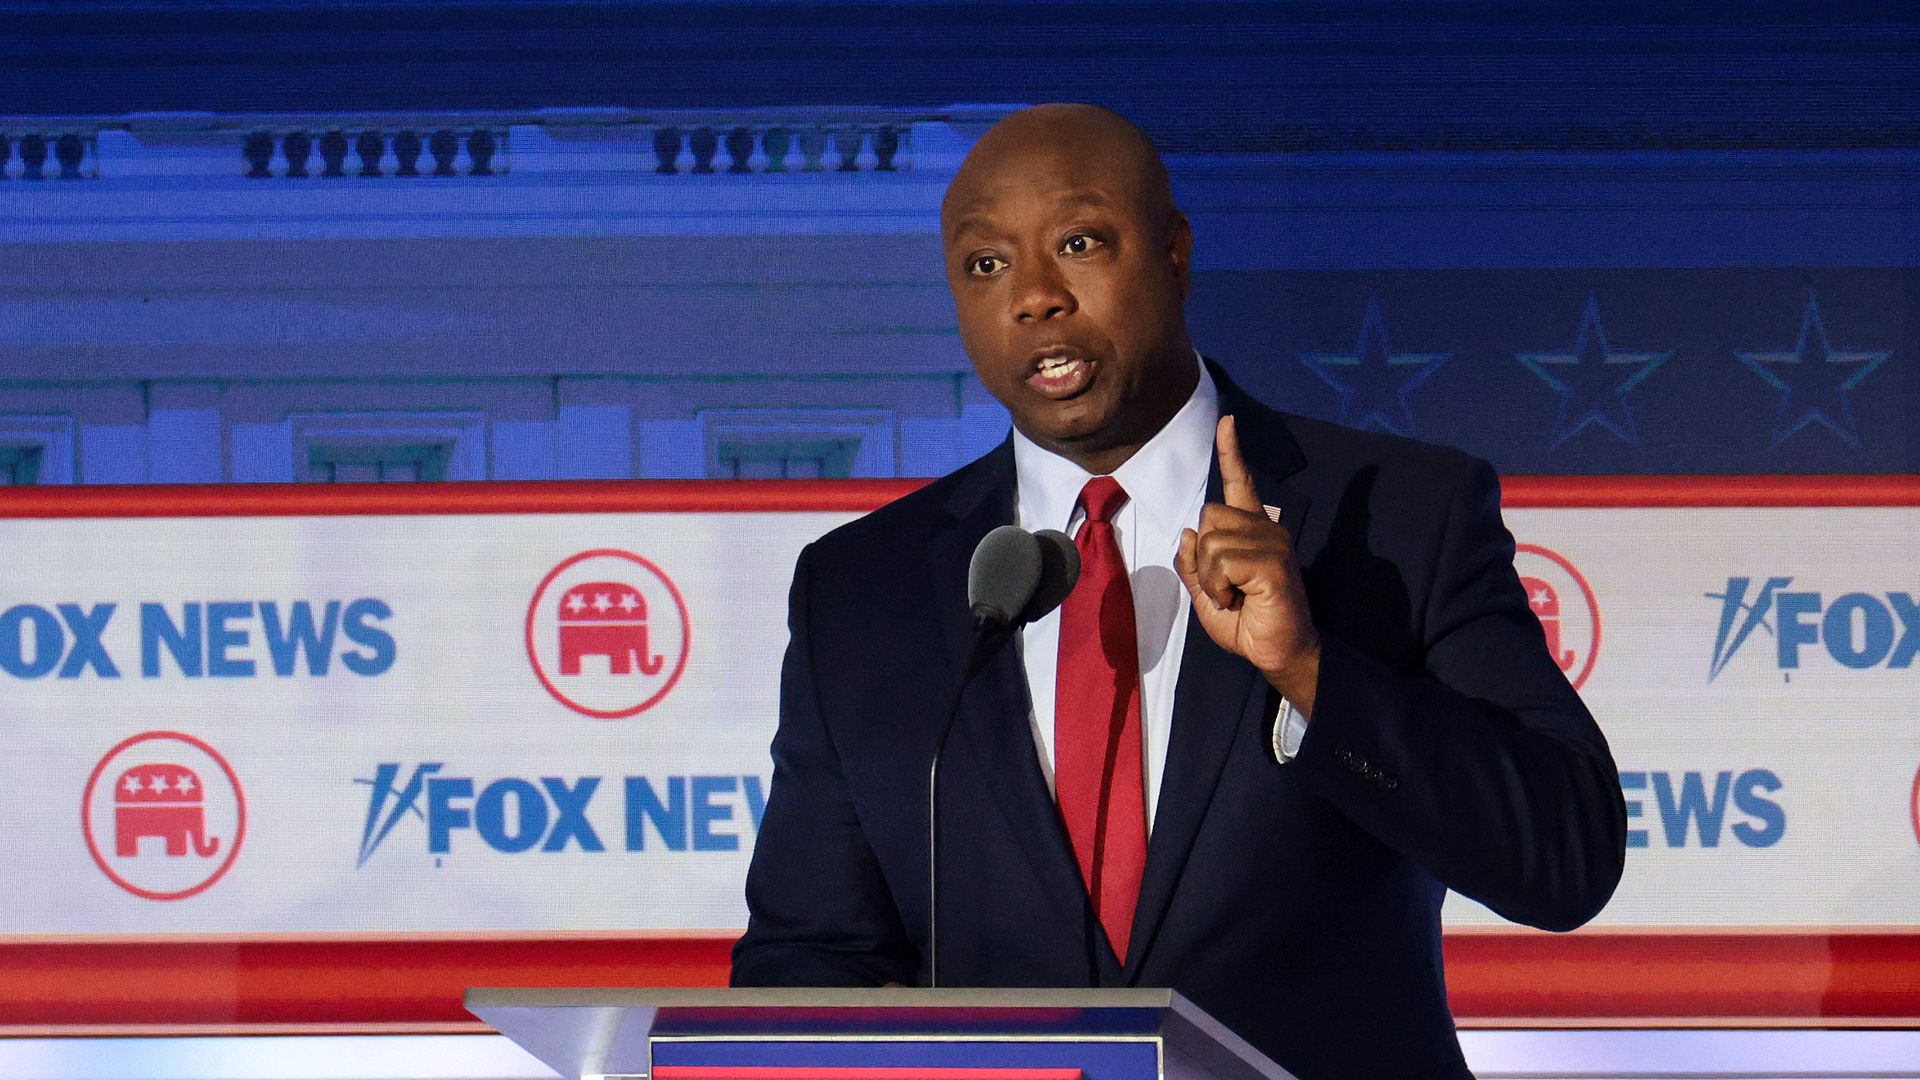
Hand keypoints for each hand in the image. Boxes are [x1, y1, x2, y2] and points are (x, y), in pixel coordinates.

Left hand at [1175, 415, 1320, 716]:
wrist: (1275, 652)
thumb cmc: (1245, 622)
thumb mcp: (1204, 593)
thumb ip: (1192, 563)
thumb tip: (1188, 532)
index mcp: (1250, 531)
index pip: (1238, 483)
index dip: (1231, 452)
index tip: (1227, 421)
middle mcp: (1266, 528)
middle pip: (1208, 517)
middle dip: (1203, 557)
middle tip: (1224, 587)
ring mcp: (1273, 542)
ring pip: (1211, 540)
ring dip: (1210, 578)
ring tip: (1233, 595)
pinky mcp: (1273, 562)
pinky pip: (1222, 560)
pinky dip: (1218, 586)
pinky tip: (1238, 599)